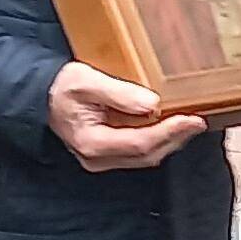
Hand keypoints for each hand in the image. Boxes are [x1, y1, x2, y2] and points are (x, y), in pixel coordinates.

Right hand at [50, 62, 206, 170]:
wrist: (42, 97)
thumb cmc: (60, 87)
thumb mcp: (85, 80)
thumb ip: (118, 92)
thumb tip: (152, 103)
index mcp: (91, 142)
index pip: (140, 143)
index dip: (169, 132)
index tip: (192, 118)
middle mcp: (97, 158)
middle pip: (147, 154)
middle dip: (175, 138)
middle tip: (198, 121)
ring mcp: (102, 159)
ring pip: (146, 157)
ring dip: (170, 141)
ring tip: (189, 123)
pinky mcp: (107, 154)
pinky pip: (139, 152)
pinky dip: (158, 140)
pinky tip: (170, 127)